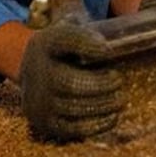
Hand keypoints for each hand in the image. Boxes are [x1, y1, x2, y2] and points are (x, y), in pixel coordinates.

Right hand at [19, 23, 124, 140]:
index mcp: (45, 43)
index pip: (63, 41)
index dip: (86, 45)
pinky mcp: (44, 122)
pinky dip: (97, 124)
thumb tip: (124, 32)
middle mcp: (36, 71)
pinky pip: (72, 128)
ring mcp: (38, 99)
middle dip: (100, 83)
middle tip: (118, 79)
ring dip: (103, 104)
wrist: (31, 71)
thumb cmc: (64, 49)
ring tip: (120, 99)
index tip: (108, 51)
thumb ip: (89, 28)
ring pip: (73, 106)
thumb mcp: (69, 28)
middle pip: (69, 82)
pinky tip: (112, 116)